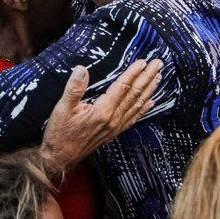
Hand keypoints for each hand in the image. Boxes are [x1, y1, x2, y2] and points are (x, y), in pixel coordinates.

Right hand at [40, 59, 162, 175]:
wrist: (61, 157)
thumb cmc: (60, 132)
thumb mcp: (62, 107)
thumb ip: (74, 88)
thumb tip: (81, 69)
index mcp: (102, 111)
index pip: (122, 87)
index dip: (133, 73)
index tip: (143, 61)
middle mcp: (113, 119)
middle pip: (134, 95)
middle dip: (147, 78)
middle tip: (159, 64)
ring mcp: (115, 127)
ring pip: (136, 105)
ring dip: (149, 90)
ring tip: (158, 78)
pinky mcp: (113, 132)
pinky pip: (133, 118)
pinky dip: (143, 109)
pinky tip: (150, 103)